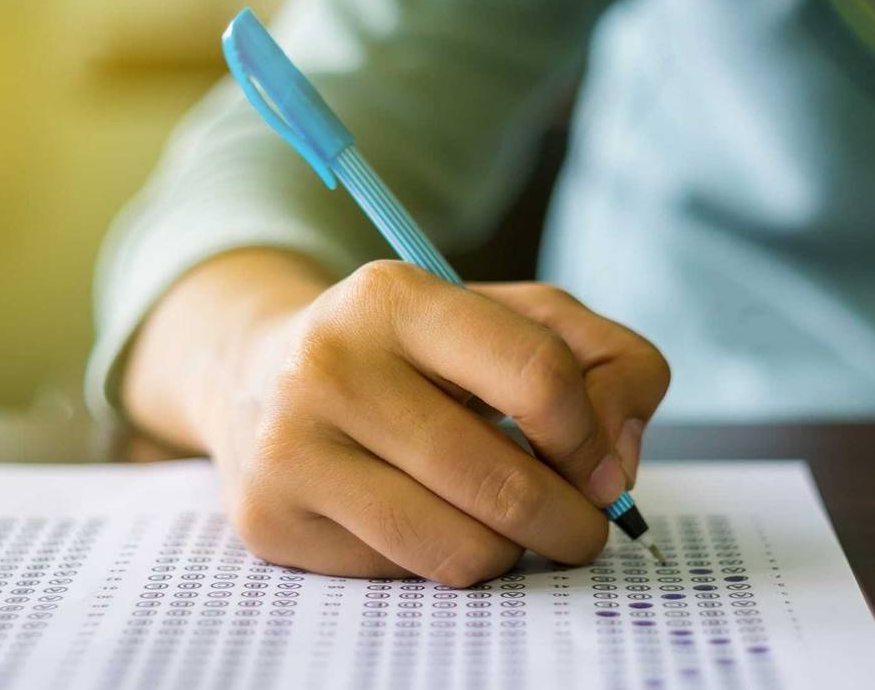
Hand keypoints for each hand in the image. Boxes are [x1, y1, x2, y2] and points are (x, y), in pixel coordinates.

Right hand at [126, 252, 669, 586]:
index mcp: (394, 298)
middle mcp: (329, 366)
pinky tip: (429, 521)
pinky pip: (407, 576)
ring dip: (512, 552)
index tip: (604, 471)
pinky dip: (444, 561)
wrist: (258, 375)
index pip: (539, 377)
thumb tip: (617, 465)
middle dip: (573, 524)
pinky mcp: (271, 520)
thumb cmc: (409, 351)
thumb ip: (602, 360)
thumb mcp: (507, 318)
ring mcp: (291, 448)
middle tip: (582, 528)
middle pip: (505, 484)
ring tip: (506, 525)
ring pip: (462, 550)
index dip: (593, 439)